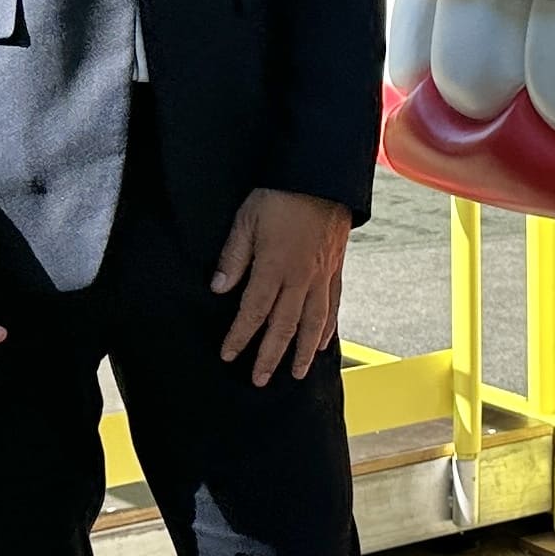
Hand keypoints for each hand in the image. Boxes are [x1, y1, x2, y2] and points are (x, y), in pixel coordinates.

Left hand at [214, 187, 352, 384]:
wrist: (323, 176)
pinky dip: (328, 328)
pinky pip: (333, 306)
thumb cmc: (282, 193)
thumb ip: (234, 256)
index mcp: (275, 266)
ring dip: (303, 352)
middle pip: (284, 326)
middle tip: (259, 379)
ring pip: (313, 323)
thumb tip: (219, 287)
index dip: (240, 337)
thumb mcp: (246, 219)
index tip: (229, 355)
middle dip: (270, 356)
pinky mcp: (336, 269)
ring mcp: (321, 276)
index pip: (253, 312)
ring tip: (296, 373)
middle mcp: (300, 278)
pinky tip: (323, 342)